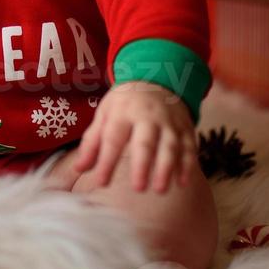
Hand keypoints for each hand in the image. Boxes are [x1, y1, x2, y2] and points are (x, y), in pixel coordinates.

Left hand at [70, 81, 197, 193]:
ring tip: (159, 190)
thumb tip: (79, 168)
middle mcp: (147, 116)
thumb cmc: (125, 103)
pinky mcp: (185, 127)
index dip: (107, 161)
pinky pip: (188, 146)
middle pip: (145, 142)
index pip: (113, 139)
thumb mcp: (104, 115)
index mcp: (123, 112)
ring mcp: (169, 121)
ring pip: (170, 145)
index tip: (101, 182)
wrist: (156, 78)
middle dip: (142, 165)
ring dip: (166, 168)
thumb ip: (92, 143)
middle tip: (138, 188)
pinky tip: (181, 182)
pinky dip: (187, 165)